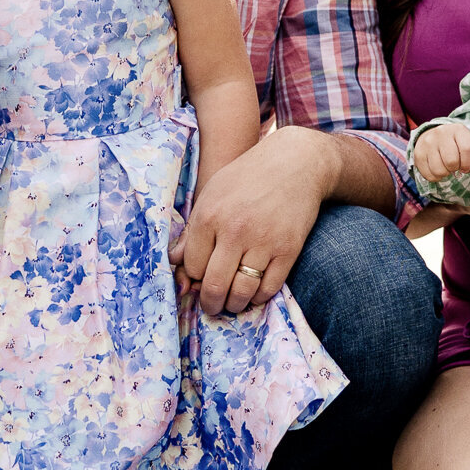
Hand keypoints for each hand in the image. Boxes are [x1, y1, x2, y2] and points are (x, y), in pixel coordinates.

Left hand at [172, 129, 333, 315]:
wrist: (296, 163)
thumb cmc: (248, 178)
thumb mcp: (212, 194)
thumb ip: (193, 230)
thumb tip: (173, 261)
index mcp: (209, 216)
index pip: (193, 266)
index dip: (194, 277)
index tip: (200, 277)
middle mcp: (234, 230)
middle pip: (214, 285)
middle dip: (210, 303)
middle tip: (212, 306)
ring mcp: (263, 241)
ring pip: (241, 292)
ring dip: (234, 304)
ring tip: (232, 303)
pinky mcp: (288, 249)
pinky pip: (269, 288)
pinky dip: (259, 296)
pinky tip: (254, 292)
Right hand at [412, 121, 469, 183]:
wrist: (433, 135)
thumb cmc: (454, 142)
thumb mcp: (465, 141)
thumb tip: (468, 169)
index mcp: (458, 129)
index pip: (467, 149)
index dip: (468, 163)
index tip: (466, 166)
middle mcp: (441, 133)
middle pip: (452, 162)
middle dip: (455, 168)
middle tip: (454, 165)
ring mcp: (428, 143)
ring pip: (439, 170)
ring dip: (445, 173)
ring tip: (446, 167)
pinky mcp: (418, 154)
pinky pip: (429, 175)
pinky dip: (435, 177)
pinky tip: (437, 169)